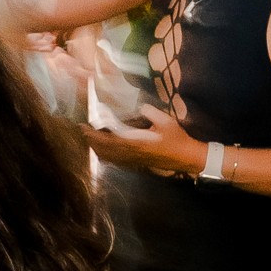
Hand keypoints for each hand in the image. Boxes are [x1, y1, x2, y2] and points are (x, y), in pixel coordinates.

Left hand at [89, 106, 203, 176]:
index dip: (93, 134)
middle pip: (104, 150)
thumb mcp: (165, 120)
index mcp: (135, 142)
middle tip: (84, 130)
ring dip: (97, 148)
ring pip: (108, 157)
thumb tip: (139, 106)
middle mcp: (131, 153)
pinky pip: (116, 162)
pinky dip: (106, 156)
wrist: (186, 157)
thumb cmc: (176, 138)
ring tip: (91, 138)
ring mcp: (133, 160)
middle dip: (91, 140)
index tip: (84, 126)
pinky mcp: (137, 163)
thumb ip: (149, 111)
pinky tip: (104, 151)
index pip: (107, 139)